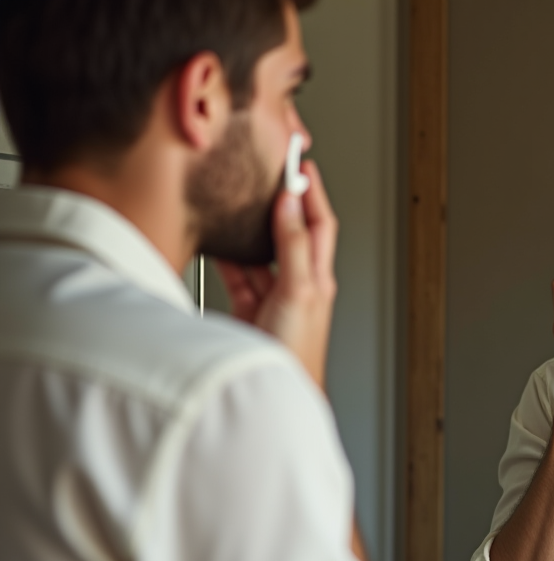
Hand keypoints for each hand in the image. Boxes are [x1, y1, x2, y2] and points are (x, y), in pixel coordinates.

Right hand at [215, 161, 338, 388]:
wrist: (278, 389)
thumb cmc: (298, 353)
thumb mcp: (300, 291)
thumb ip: (295, 247)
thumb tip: (290, 206)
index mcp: (319, 278)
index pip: (319, 224)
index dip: (311, 192)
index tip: (299, 164)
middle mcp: (299, 284)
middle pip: (290, 233)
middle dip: (278, 204)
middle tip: (266, 175)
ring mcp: (273, 295)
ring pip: (261, 253)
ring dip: (251, 229)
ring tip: (240, 202)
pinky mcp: (249, 308)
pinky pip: (239, 274)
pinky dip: (229, 257)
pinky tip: (220, 242)